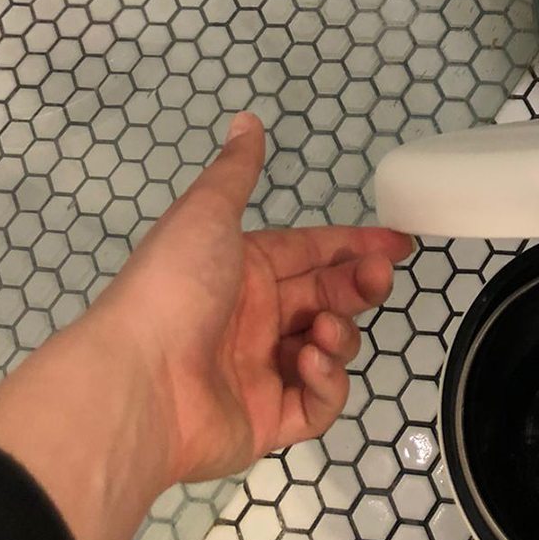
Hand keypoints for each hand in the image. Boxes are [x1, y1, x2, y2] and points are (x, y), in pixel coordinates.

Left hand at [94, 112, 413, 485]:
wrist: (139, 380)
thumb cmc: (177, 287)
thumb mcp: (207, 214)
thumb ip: (237, 171)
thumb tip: (247, 118)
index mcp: (246, 270)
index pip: (314, 251)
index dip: (357, 244)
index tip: (400, 243)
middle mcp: (257, 318)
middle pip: (329, 296)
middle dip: (360, 285)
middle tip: (378, 278)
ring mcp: (264, 371)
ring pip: (330, 348)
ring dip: (338, 334)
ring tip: (320, 331)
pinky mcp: (269, 421)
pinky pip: (318, 403)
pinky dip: (325, 383)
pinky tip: (308, 364)